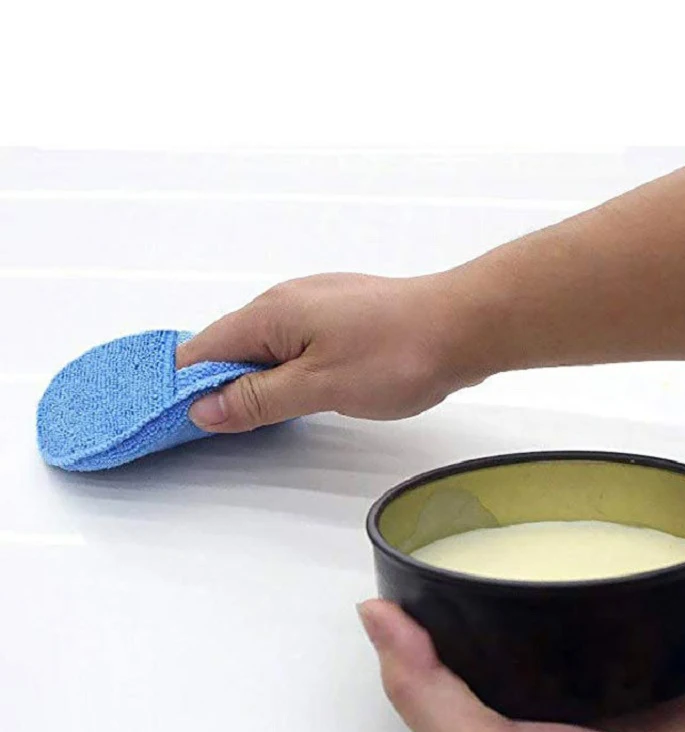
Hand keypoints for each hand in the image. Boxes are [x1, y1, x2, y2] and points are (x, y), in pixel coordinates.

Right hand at [176, 273, 473, 432]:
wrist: (464, 326)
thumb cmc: (397, 353)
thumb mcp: (318, 387)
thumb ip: (258, 398)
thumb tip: (203, 407)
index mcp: (271, 312)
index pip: (203, 348)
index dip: (183, 386)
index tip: (174, 421)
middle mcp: (288, 301)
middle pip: (232, 346)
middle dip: (218, 386)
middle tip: (215, 430)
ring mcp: (318, 306)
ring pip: (267, 347)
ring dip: (255, 381)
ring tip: (250, 419)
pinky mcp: (343, 317)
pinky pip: (297, 345)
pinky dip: (285, 372)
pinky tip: (294, 395)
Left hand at [358, 533, 684, 731]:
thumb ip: (422, 688)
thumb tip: (372, 614)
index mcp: (534, 674)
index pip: (515, 605)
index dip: (508, 562)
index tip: (499, 516)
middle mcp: (589, 666)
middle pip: (588, 590)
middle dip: (589, 547)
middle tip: (584, 501)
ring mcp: (649, 669)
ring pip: (657, 594)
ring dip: (662, 554)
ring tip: (657, 509)